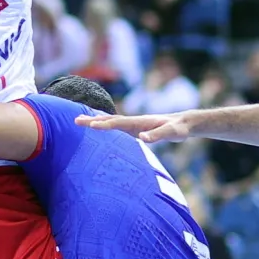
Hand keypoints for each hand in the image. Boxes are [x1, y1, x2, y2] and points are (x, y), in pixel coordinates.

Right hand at [76, 111, 192, 143]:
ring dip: (95, 121)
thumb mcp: (172, 133)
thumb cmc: (179, 129)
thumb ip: (158, 135)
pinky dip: (104, 126)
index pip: (118, 123)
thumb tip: (142, 138)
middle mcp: (134, 122)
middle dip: (92, 120)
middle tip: (74, 120)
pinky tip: (98, 129)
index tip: (90, 125)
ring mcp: (133, 126)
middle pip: (110, 120)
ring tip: (79, 121)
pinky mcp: (135, 130)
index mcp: (140, 122)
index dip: (104, 124)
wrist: (184, 122)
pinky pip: (116, 128)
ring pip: (111, 123)